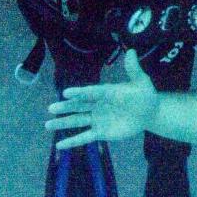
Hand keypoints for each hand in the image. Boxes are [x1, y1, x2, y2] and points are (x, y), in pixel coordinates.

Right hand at [46, 50, 160, 148]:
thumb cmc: (144, 95)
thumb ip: (133, 69)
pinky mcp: (101, 132)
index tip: (66, 93)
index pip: (91, 92)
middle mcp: (98, 105)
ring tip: (47, 125)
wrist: (149, 112)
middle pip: (79, 106)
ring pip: (77, 121)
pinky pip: (84, 137)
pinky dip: (72, 141)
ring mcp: (98, 119)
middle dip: (65, 107)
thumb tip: (131, 51)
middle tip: (50, 108)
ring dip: (63, 123)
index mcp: (106, 92)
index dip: (79, 92)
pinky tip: (59, 145)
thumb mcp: (140, 81)